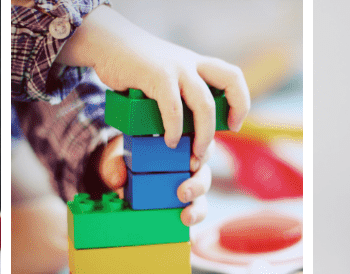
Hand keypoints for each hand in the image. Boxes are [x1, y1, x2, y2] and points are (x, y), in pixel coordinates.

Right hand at [59, 5, 250, 158]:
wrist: (109, 44)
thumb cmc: (135, 68)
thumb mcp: (166, 75)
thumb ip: (179, 94)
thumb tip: (187, 127)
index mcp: (197, 65)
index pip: (232, 77)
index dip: (240, 101)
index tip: (234, 124)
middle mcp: (191, 63)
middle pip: (230, 81)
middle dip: (234, 112)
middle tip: (221, 138)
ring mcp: (176, 68)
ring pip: (204, 104)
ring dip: (204, 134)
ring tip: (194, 154)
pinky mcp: (157, 75)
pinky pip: (174, 108)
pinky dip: (174, 129)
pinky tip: (169, 141)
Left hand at [96, 135, 212, 226]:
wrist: (117, 177)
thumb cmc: (124, 160)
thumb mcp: (116, 157)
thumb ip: (114, 164)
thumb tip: (118, 179)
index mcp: (179, 147)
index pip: (200, 146)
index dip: (203, 153)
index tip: (192, 163)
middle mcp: (188, 168)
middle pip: (204, 174)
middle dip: (198, 184)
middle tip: (183, 193)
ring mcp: (187, 188)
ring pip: (201, 198)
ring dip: (198, 208)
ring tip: (186, 217)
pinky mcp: (182, 206)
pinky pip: (192, 214)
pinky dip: (192, 221)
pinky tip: (188, 231)